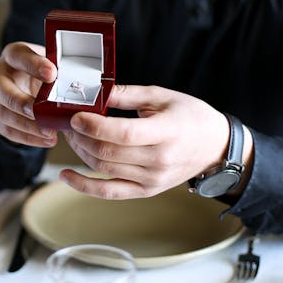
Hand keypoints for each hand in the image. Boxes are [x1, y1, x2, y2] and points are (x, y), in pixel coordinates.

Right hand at [0, 41, 58, 146]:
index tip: (52, 74)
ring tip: (49, 132)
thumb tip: (75, 85)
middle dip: (20, 102)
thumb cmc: (41, 72)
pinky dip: (27, 137)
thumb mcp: (49, 64)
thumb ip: (58, 71)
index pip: (18, 56)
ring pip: (2, 113)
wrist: (27, 83)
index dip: (33, 65)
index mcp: (12, 55)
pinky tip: (45, 140)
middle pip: (0, 89)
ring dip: (26, 126)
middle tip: (38, 112)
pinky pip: (7, 130)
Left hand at [60, 84, 236, 198]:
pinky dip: (84, 186)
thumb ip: (126, 94)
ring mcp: (152, 179)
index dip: (94, 126)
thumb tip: (94, 90)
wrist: (215, 147)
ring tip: (72, 136)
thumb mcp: (161, 96)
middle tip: (68, 122)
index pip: (123, 133)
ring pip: (104, 169)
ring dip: (80, 152)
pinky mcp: (146, 191)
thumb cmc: (189, 117)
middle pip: (108, 152)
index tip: (76, 116)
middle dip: (80, 137)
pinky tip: (67, 176)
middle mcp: (158, 160)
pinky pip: (109, 192)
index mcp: (166, 132)